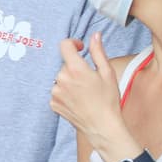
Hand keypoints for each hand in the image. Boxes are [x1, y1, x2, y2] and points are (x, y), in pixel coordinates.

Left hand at [49, 33, 127, 150]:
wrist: (102, 126)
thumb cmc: (108, 100)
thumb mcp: (107, 73)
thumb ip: (98, 51)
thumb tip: (95, 35)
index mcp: (75, 69)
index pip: (65, 45)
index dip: (73, 43)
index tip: (80, 48)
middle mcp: (61, 79)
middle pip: (65, 64)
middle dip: (75, 67)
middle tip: (89, 80)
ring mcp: (55, 92)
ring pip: (61, 77)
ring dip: (70, 80)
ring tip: (84, 92)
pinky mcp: (53, 103)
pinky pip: (57, 90)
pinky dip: (65, 92)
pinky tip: (78, 100)